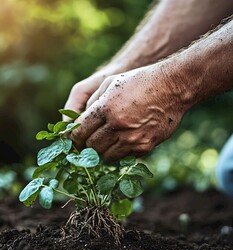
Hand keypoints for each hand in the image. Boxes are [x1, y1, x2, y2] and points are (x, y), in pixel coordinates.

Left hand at [71, 64, 188, 161]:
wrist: (172, 87)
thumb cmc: (139, 81)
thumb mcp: (110, 83)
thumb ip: (93, 102)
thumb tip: (80, 121)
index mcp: (105, 108)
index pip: (79, 132)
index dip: (73, 138)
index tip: (74, 140)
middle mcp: (117, 125)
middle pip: (91, 147)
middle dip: (86, 146)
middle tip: (88, 144)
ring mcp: (131, 138)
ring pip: (106, 156)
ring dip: (102, 152)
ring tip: (106, 143)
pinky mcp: (144, 146)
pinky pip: (125, 157)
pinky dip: (121, 152)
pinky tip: (125, 140)